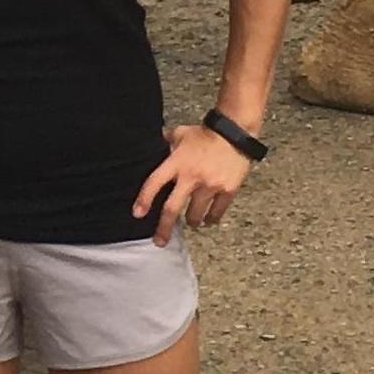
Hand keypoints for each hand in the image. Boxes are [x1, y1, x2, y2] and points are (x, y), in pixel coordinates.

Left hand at [134, 124, 253, 245]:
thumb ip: (167, 140)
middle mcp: (191, 176)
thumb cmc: (206, 133)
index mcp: (177, 163)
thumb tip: (155, 141)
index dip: (144, 200)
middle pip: (173, 209)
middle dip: (164, 228)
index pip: (154, 183)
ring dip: (192, 222)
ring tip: (191, 222)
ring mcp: (210, 185)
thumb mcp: (181, 133)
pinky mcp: (227, 190)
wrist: (235, 132)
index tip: (138, 214)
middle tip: (160, 241)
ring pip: (195, 215)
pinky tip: (209, 220)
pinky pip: (217, 213)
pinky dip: (211, 219)